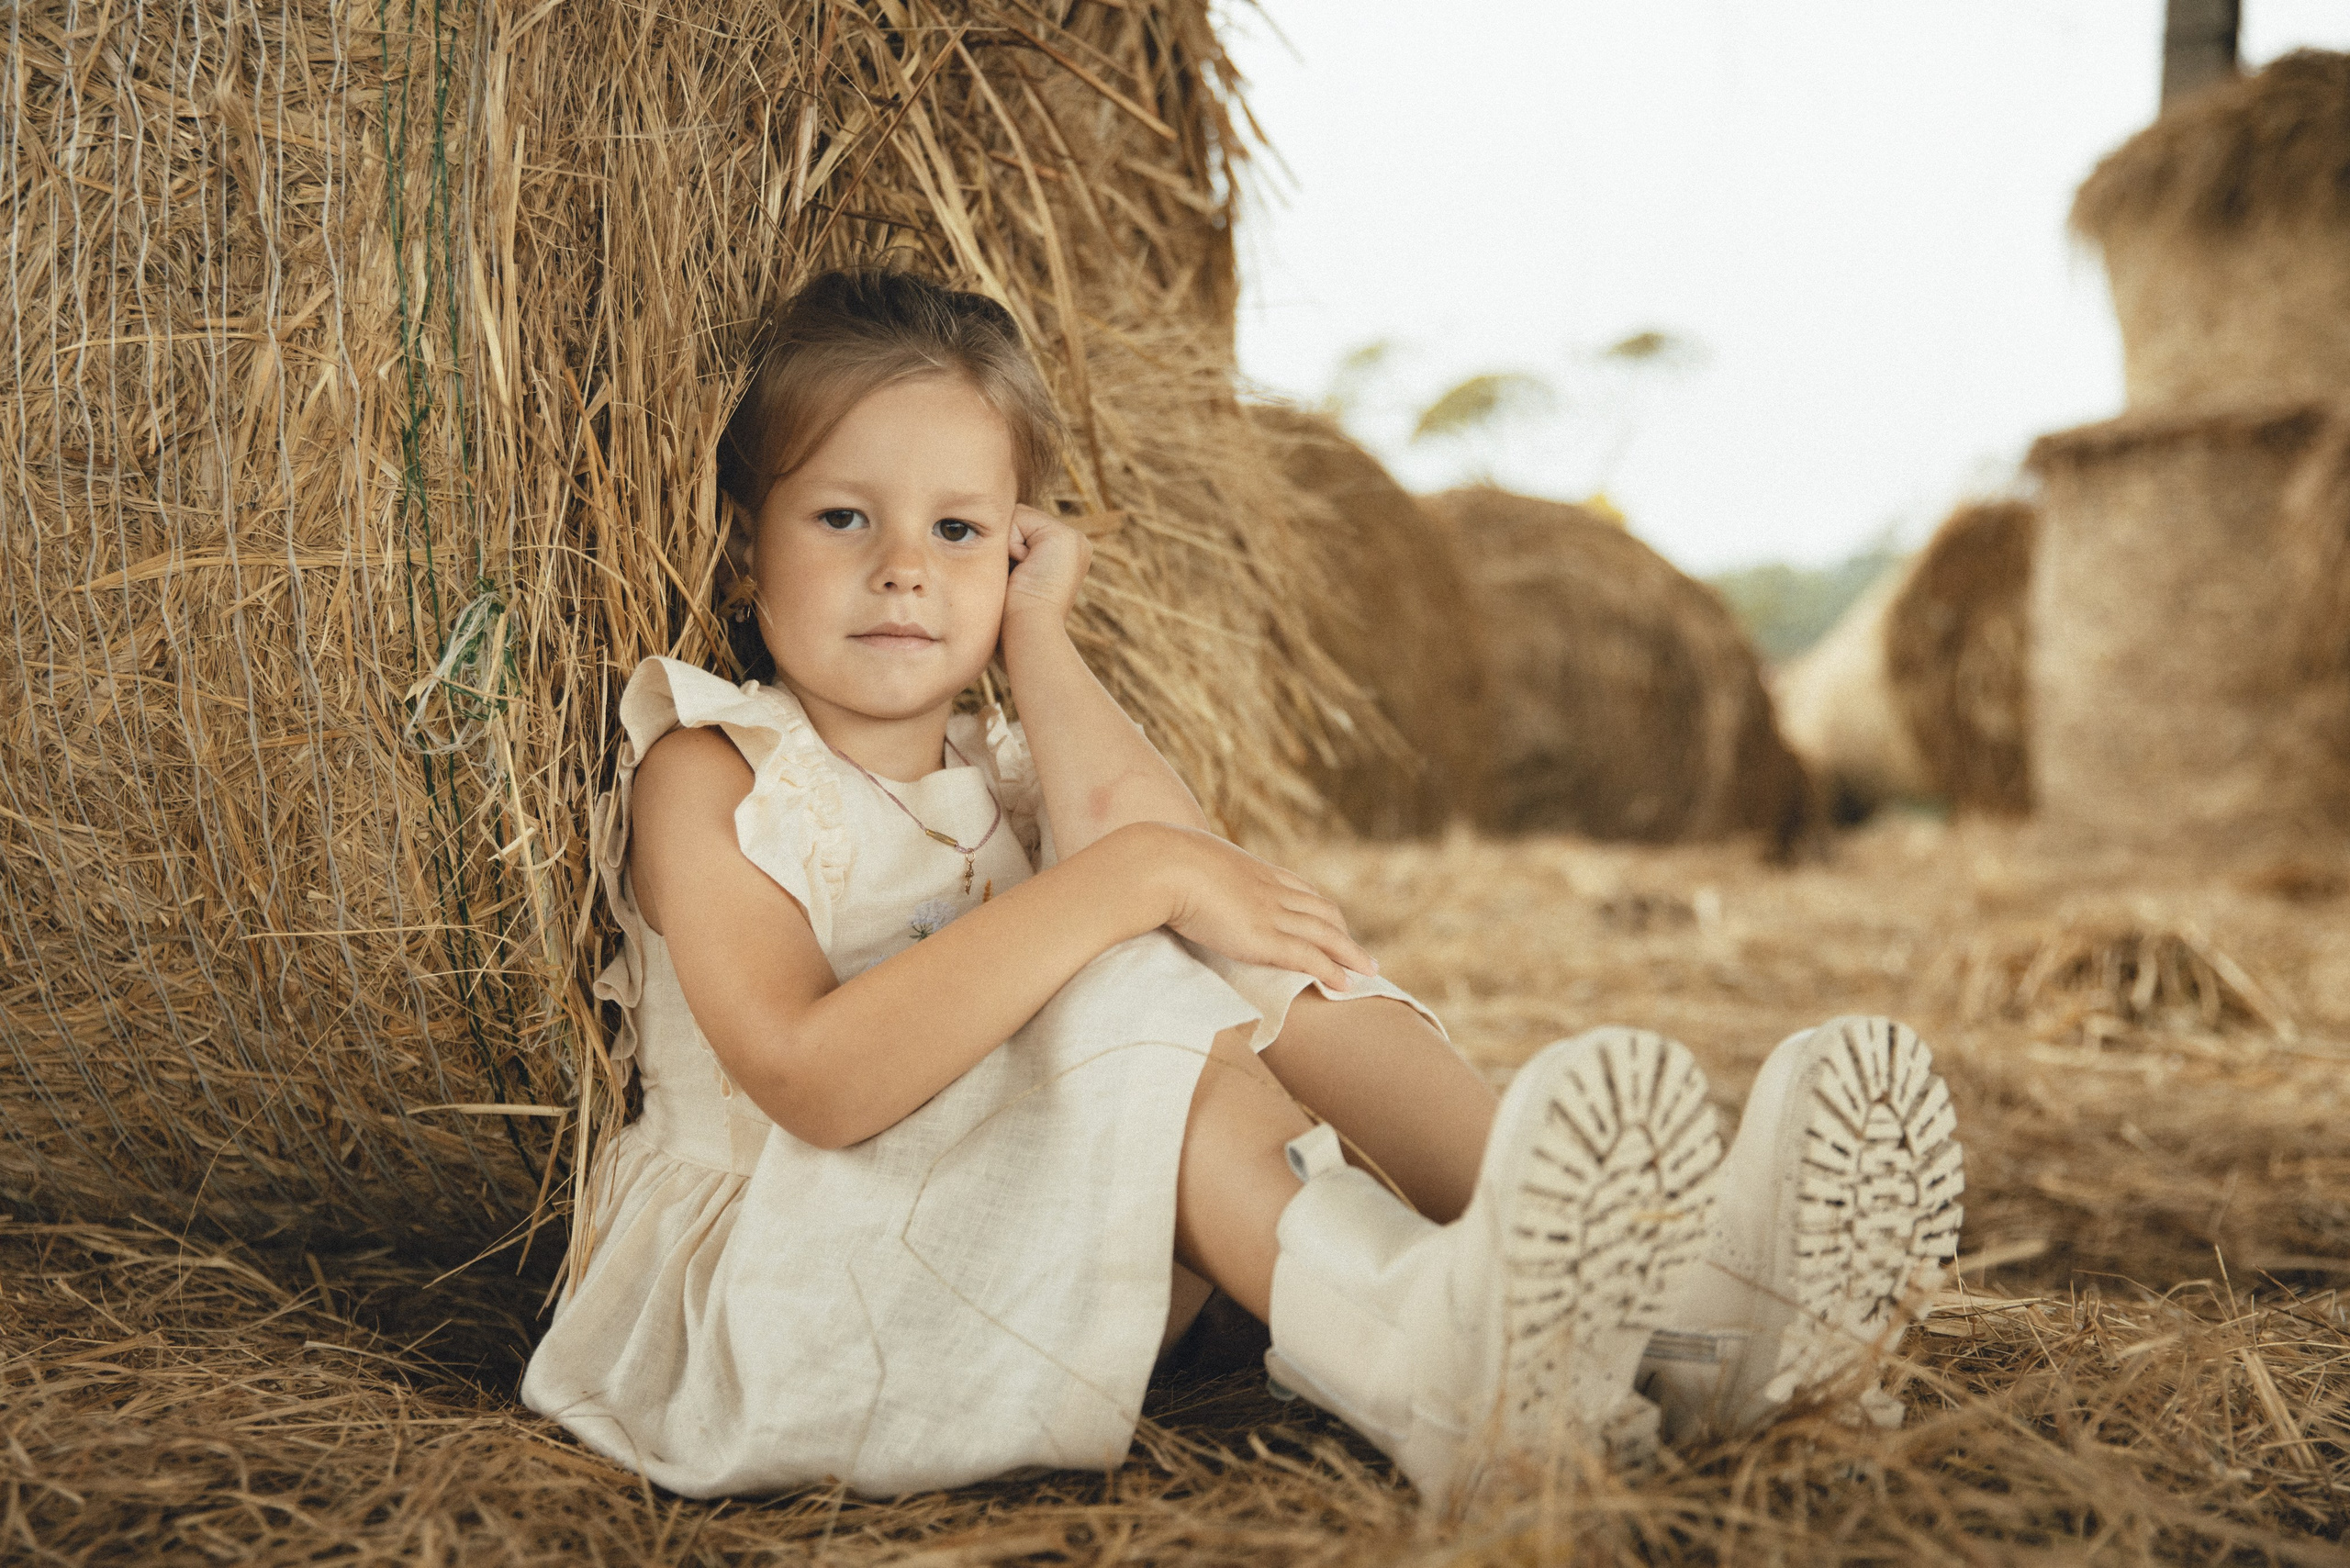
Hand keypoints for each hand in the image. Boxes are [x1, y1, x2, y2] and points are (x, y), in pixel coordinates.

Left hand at [1005, 504, 1091, 624]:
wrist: (1030, 633)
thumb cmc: (1014, 621)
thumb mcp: (1015, 582)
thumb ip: (1013, 556)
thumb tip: (989, 536)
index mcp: (1064, 556)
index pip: (1021, 531)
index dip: (1005, 553)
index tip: (1016, 584)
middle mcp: (1073, 545)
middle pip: (1018, 521)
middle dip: (1005, 548)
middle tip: (1018, 581)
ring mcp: (1073, 538)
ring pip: (1016, 518)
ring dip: (1007, 548)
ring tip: (1022, 577)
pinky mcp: (1065, 535)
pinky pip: (1018, 518)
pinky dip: (1010, 545)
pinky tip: (1025, 570)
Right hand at [1144, 824, 1377, 991]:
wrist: (1158, 865)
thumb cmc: (1155, 864)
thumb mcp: (1178, 862)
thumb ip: (1183, 872)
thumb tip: (1161, 876)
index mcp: (1249, 870)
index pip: (1296, 888)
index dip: (1316, 906)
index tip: (1329, 919)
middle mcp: (1268, 889)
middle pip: (1320, 910)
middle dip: (1342, 931)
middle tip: (1356, 951)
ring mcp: (1269, 913)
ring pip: (1325, 933)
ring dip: (1350, 953)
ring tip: (1368, 970)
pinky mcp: (1263, 938)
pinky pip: (1309, 957)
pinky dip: (1331, 970)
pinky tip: (1345, 985)